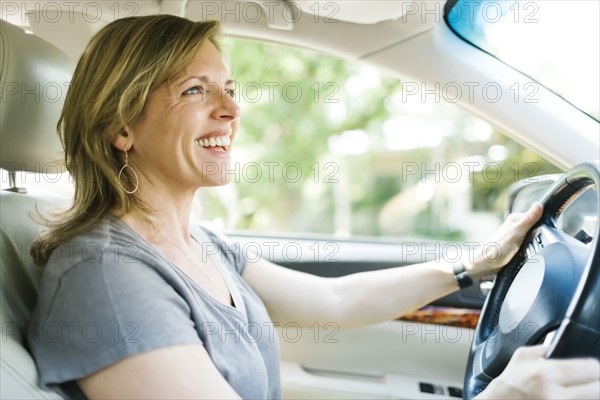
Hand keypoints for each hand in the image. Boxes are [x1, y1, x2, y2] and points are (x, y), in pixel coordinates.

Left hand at [466, 202, 542, 277]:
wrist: (488, 264)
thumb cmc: (499, 248)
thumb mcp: (518, 232)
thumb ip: (529, 219)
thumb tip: (539, 204)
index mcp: (516, 218)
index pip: (537, 217)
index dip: (543, 225)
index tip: (544, 233)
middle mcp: (515, 226)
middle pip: (536, 229)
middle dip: (540, 236)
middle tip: (535, 244)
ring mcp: (516, 236)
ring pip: (534, 238)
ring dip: (536, 244)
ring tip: (531, 250)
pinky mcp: (516, 246)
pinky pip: (529, 246)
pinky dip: (531, 250)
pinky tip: (529, 254)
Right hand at [477, 345, 599, 399]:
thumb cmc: (509, 382)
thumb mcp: (521, 356)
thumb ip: (542, 348)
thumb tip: (558, 344)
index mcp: (546, 373)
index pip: (589, 369)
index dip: (594, 368)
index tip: (594, 369)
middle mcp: (554, 393)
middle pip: (596, 389)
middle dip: (596, 383)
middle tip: (592, 381)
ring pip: (590, 399)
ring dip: (589, 393)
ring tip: (582, 388)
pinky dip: (578, 399)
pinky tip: (572, 394)